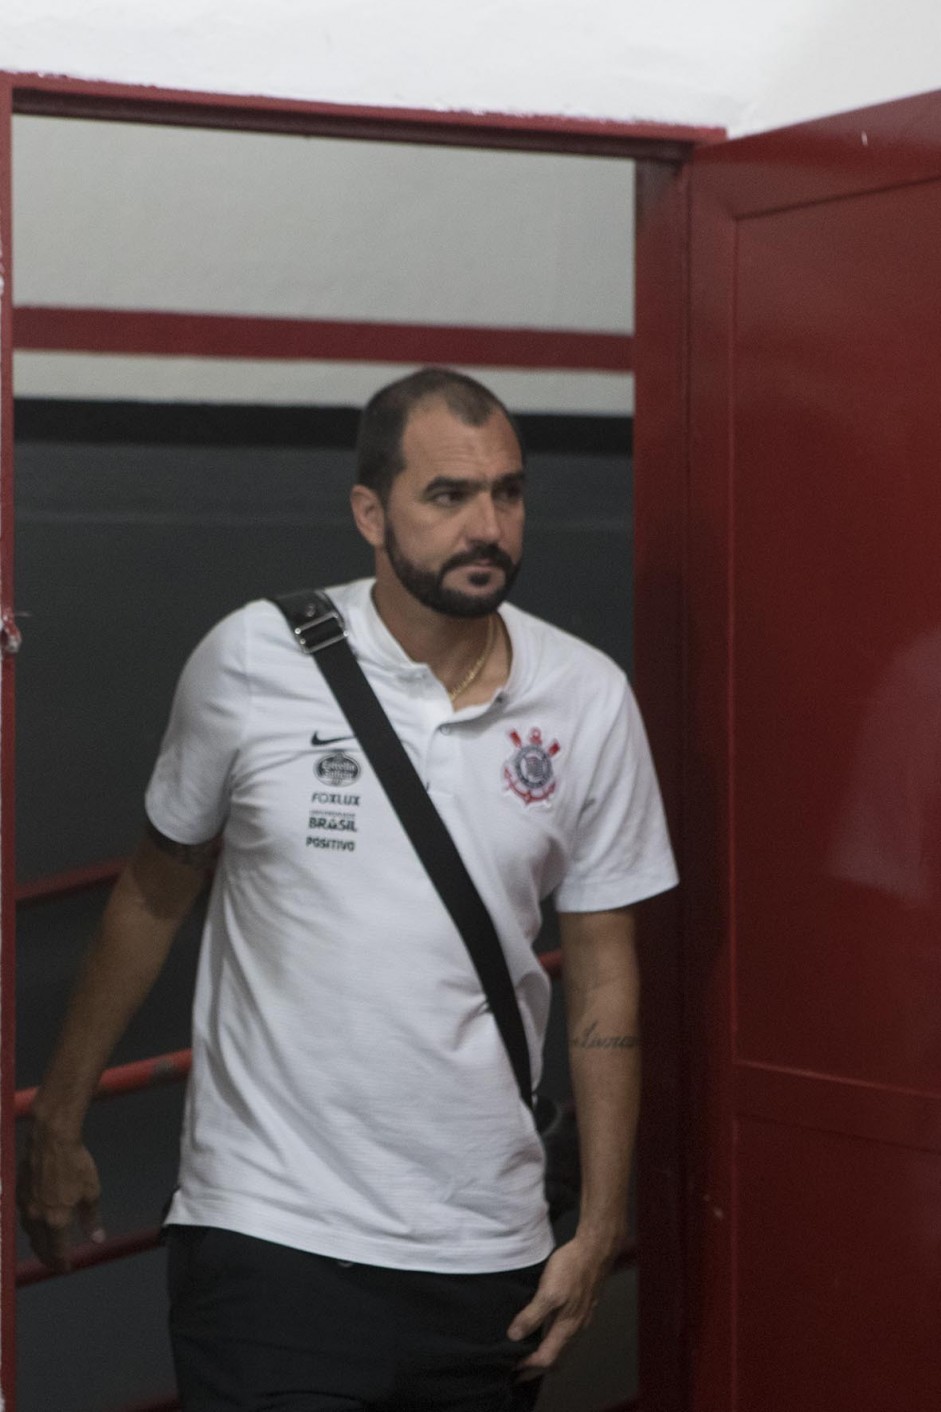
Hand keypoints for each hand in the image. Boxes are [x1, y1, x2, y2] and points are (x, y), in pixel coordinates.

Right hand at [17, 1127, 104, 1271]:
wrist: (51, 1139)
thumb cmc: (76, 1164)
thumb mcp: (91, 1192)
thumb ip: (92, 1218)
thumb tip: (97, 1239)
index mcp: (57, 1220)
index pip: (57, 1251)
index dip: (62, 1262)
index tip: (67, 1267)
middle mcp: (37, 1217)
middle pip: (40, 1247)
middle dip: (48, 1258)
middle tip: (56, 1262)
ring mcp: (25, 1206)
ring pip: (30, 1233)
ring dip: (39, 1243)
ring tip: (46, 1246)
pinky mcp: (19, 1193)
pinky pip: (24, 1217)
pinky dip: (32, 1226)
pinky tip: (37, 1223)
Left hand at [506, 1234, 615, 1379]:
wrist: (595, 1249)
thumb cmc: (571, 1269)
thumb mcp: (548, 1292)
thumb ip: (532, 1315)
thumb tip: (514, 1336)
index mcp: (567, 1328)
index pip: (546, 1359)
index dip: (527, 1367)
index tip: (510, 1369)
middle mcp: (576, 1328)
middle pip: (556, 1357)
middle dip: (537, 1366)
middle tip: (517, 1369)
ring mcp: (582, 1318)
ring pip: (562, 1345)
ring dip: (545, 1352)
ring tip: (528, 1350)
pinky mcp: (583, 1307)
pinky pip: (566, 1332)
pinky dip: (553, 1338)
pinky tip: (545, 1327)